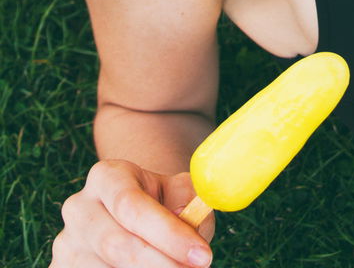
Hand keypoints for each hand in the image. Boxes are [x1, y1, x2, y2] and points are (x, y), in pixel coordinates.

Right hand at [50, 159, 214, 266]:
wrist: (133, 213)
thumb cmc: (163, 204)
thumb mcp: (180, 191)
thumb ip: (189, 200)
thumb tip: (188, 220)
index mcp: (106, 176)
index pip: (133, 206)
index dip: (168, 234)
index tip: (202, 256)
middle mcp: (79, 208)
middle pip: (117, 245)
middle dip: (161, 263)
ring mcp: (67, 243)